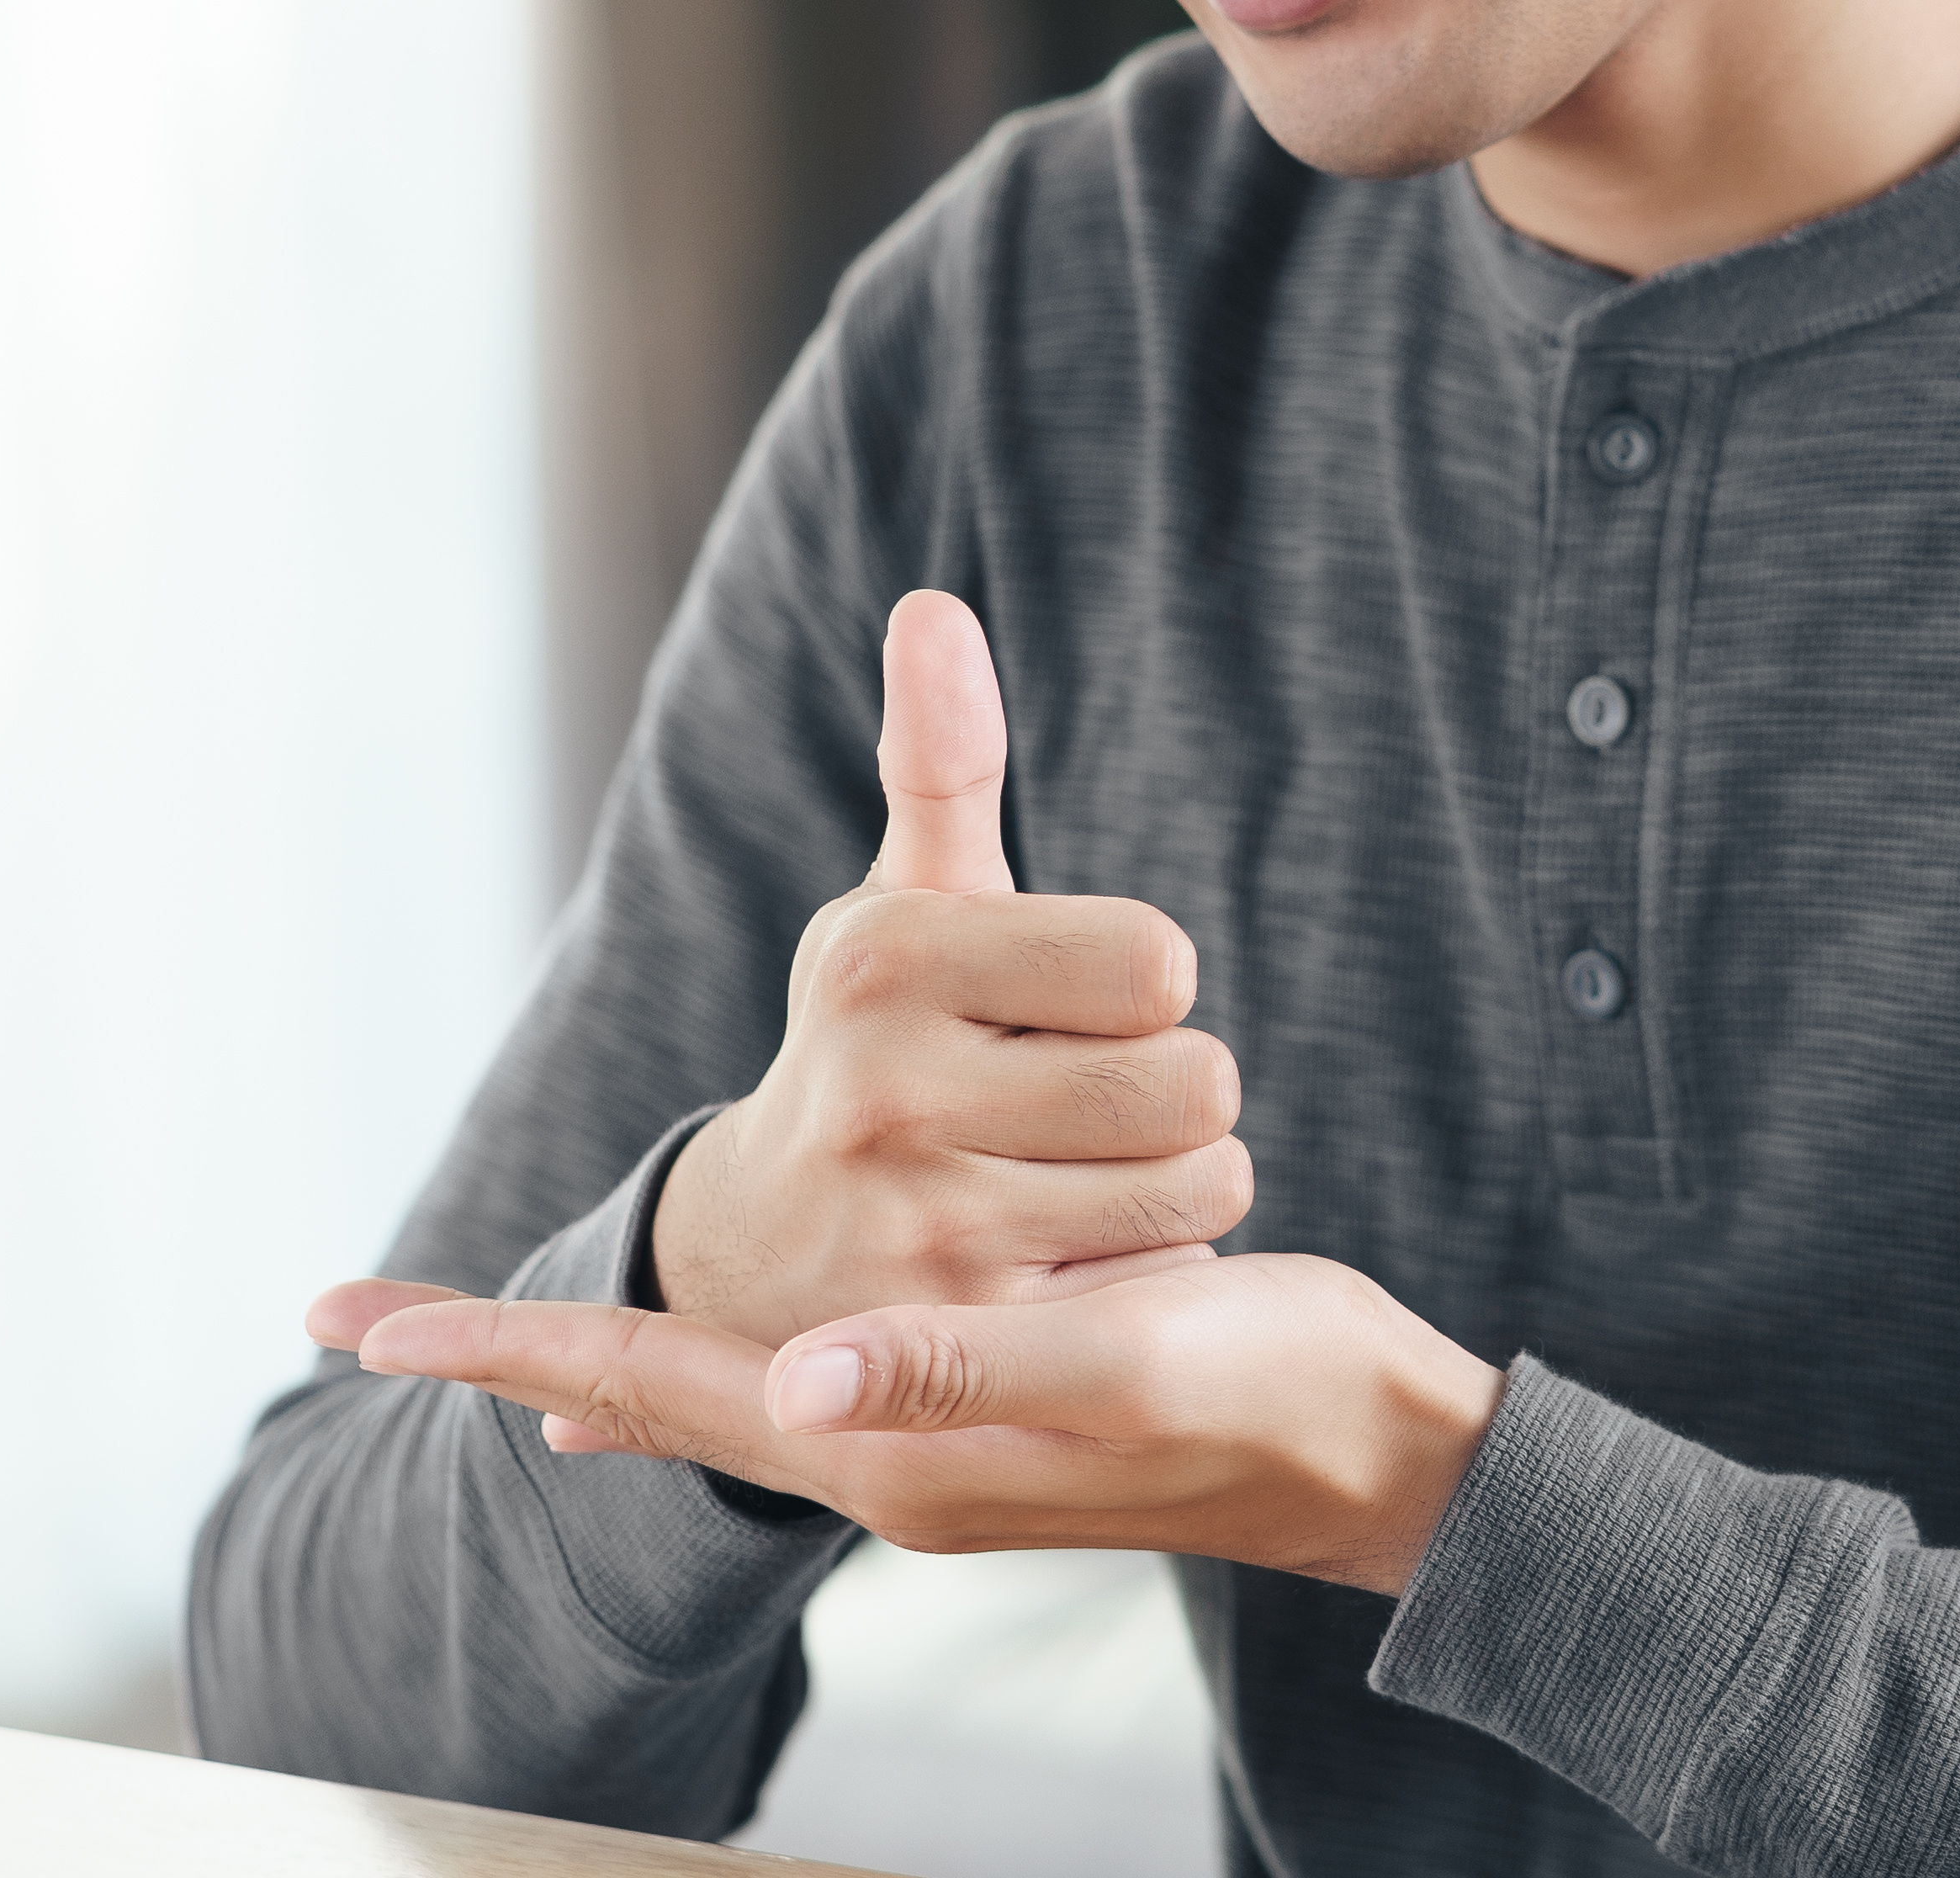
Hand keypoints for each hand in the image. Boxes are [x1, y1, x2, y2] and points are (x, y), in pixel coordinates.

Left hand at [305, 1254, 1506, 1598]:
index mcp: (887, 1446)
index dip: (507, 1343)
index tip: (362, 1317)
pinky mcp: (964, 1414)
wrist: (1373, 1454)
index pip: (651, 1387)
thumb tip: (793, 1384)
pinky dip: (693, 1387)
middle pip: (643, 1399)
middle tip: (353, 1311)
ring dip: (590, 1366)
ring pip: (705, 1401)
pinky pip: (779, 1398)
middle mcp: (877, 1459)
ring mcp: (916, 1448)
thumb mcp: (1117, 1358)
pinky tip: (670, 1392)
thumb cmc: (1263, 1393)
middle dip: (504, 1350)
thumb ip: (956, 1374)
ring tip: (476, 1344)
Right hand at [641, 592, 1250, 1352]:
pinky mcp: (973, 1352)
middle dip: (1176, 1090)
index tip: (1071, 1006)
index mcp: (885, 958)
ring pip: (1200, 1186)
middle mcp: (887, 1093)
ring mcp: (924, 1234)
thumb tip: (936, 607)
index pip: (1157, 959)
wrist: (759, 1261)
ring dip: (1180, 1185)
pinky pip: (1165, 1287)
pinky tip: (1068, 1267)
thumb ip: (942, 761)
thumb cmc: (875, 1048)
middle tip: (1097, 1104)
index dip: (1140, 982)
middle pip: (1194, 1079)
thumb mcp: (901, 907)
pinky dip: (1147, 1275)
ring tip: (1086, 1180)